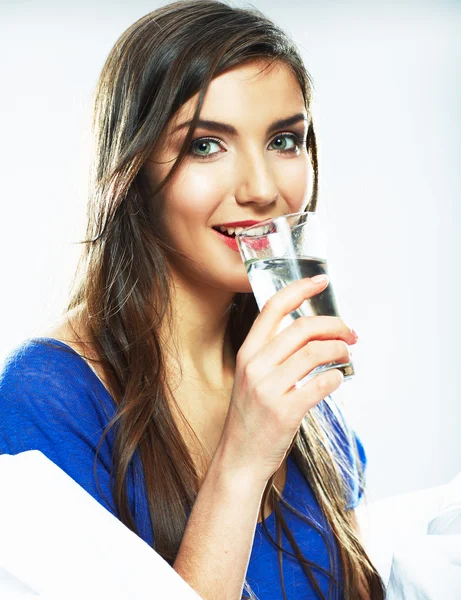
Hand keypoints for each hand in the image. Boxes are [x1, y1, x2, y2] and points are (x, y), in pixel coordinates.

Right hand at [217, 275, 357, 485]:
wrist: (239, 458)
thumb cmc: (250, 417)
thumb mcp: (252, 378)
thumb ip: (274, 354)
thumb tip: (312, 335)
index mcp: (247, 353)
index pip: (273, 308)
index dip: (299, 289)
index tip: (320, 280)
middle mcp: (255, 366)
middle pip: (302, 328)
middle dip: (334, 325)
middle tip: (350, 332)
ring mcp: (268, 389)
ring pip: (315, 352)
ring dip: (339, 349)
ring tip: (347, 354)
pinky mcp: (285, 411)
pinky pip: (321, 384)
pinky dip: (336, 377)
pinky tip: (337, 379)